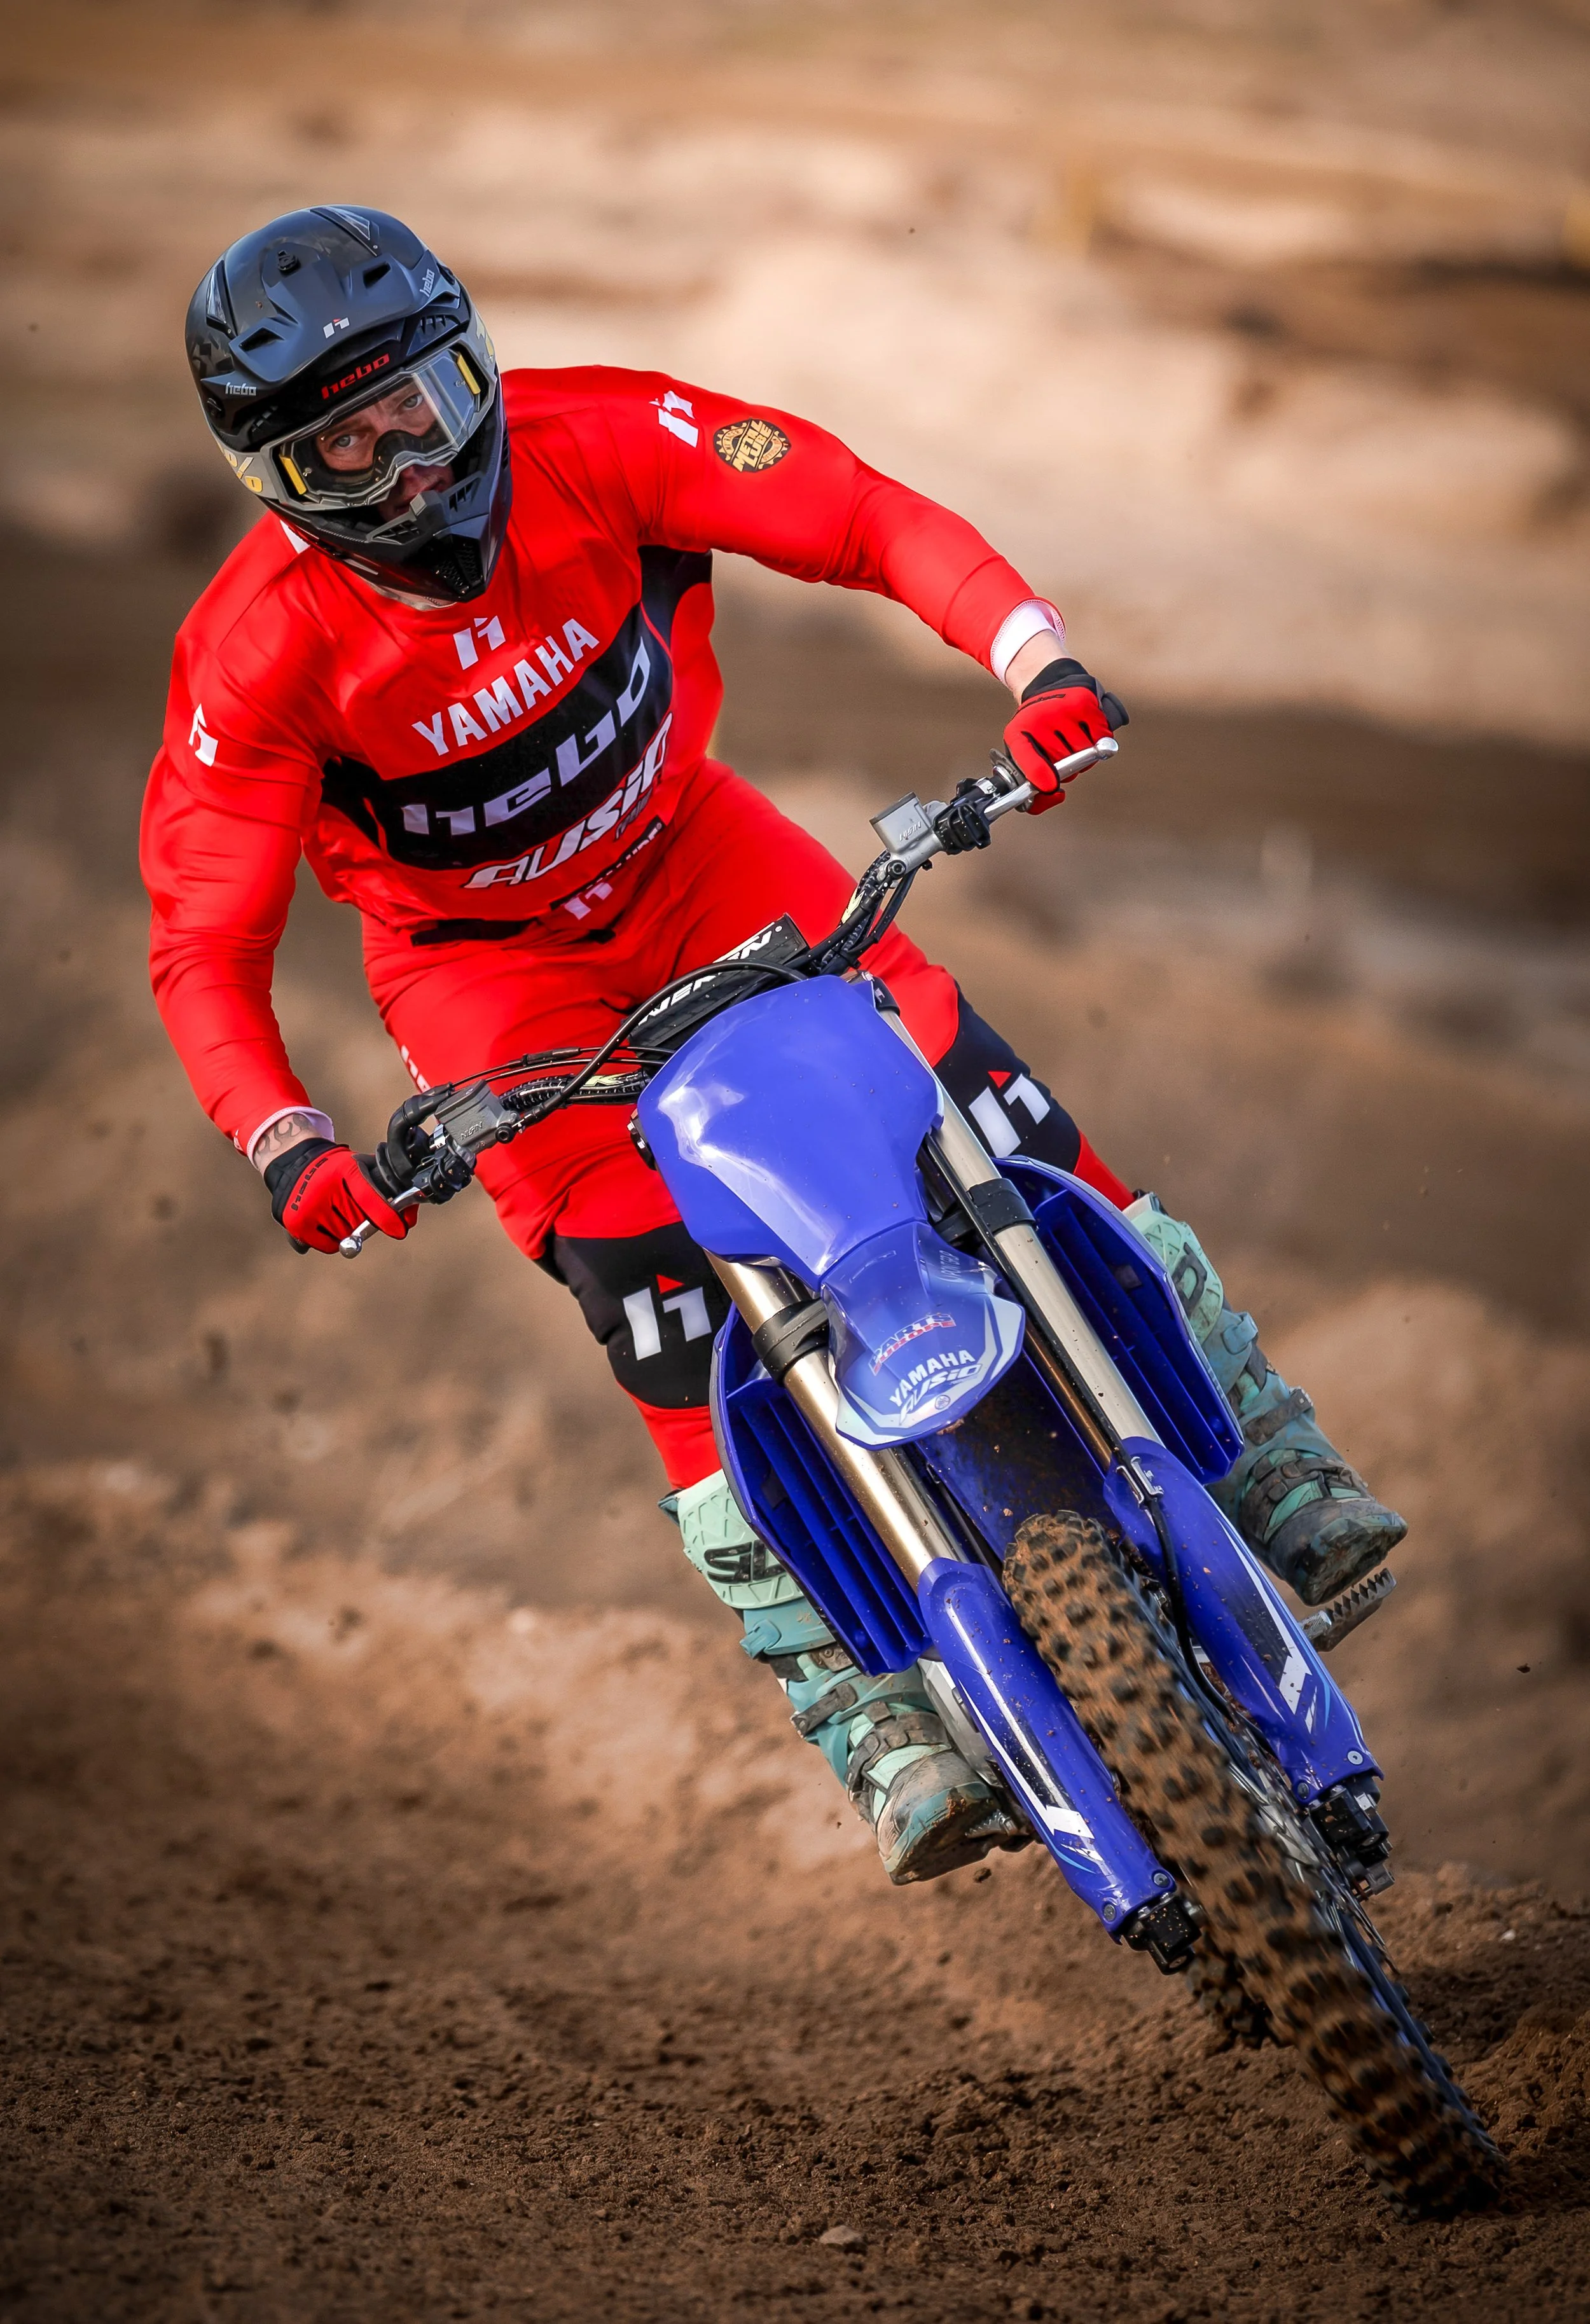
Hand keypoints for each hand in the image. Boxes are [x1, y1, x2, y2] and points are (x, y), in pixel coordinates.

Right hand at [263, 1138, 411, 1253]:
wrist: (294, 1164)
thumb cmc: (336, 1169)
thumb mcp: (361, 1166)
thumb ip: (386, 1188)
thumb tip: (409, 1218)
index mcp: (345, 1170)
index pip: (369, 1198)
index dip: (387, 1216)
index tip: (400, 1230)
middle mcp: (325, 1189)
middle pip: (360, 1223)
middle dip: (365, 1221)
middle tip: (354, 1207)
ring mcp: (309, 1208)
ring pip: (346, 1237)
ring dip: (347, 1230)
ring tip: (335, 1209)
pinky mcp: (297, 1224)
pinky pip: (328, 1246)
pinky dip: (331, 1239)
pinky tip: (323, 1219)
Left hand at [1002, 657, 1126, 814]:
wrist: (1048, 683)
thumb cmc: (1038, 726)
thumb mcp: (1023, 750)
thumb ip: (1032, 779)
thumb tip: (1053, 794)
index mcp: (1018, 734)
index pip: (1027, 758)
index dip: (1038, 774)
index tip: (1050, 786)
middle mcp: (1039, 720)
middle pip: (1065, 765)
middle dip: (1068, 768)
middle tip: (1063, 751)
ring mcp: (1062, 710)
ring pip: (1085, 754)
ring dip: (1085, 755)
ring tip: (1073, 738)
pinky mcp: (1084, 703)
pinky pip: (1101, 737)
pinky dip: (1100, 740)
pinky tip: (1088, 729)